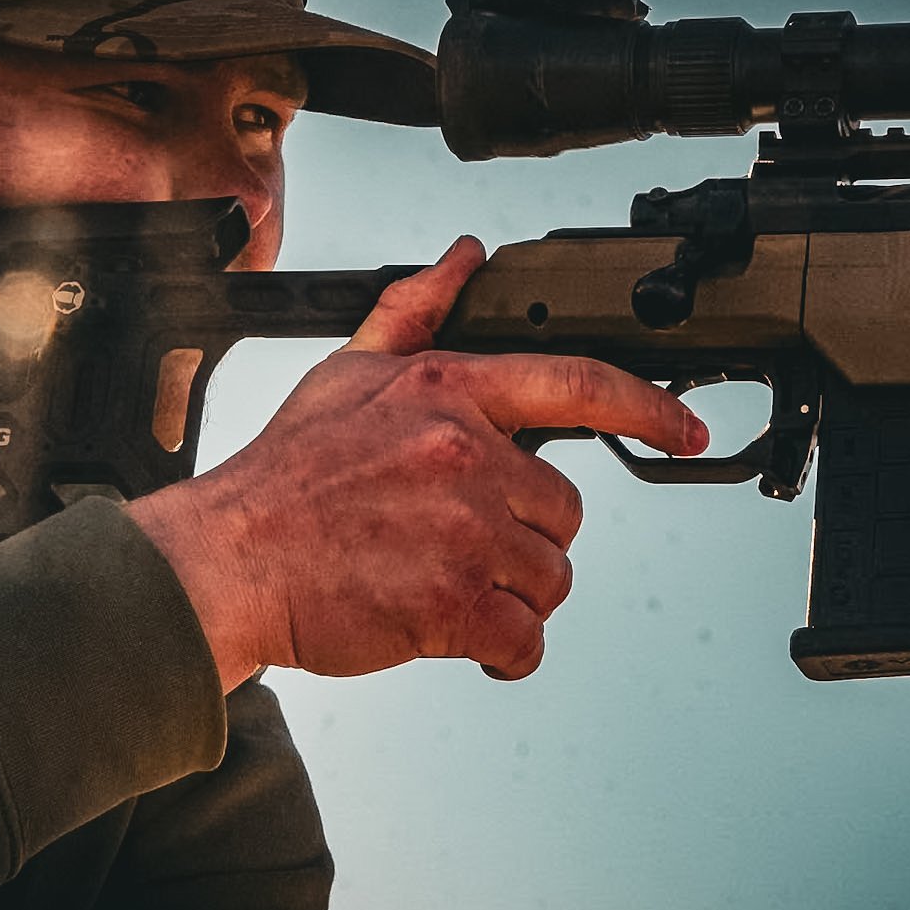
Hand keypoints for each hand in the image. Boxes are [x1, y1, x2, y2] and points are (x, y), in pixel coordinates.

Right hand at [128, 236, 708, 684]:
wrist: (224, 564)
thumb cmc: (283, 480)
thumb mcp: (345, 374)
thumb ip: (415, 315)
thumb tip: (461, 259)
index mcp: (446, 392)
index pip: (575, 383)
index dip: (646, 408)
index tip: (685, 427)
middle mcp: (465, 455)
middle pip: (563, 509)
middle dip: (524, 535)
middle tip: (458, 543)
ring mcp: (463, 532)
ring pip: (549, 577)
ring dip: (510, 594)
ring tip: (442, 584)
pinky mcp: (453, 605)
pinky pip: (524, 637)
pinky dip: (503, 650)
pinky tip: (462, 635)